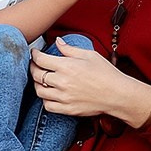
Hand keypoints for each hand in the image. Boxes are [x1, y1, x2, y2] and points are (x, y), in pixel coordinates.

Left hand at [31, 37, 150, 121]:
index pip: (40, 60)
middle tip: (34, 65)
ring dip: (37, 84)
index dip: (34, 55)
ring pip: (39, 91)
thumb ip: (70, 49)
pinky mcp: (67, 109)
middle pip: (37, 75)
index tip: (34, 53)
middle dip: (33, 68)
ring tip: (40, 79)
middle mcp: (63, 82)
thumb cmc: (106, 74)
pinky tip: (49, 94)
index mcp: (67, 66)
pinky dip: (45, 100)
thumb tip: (57, 42)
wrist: (117, 94)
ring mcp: (64, 97)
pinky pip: (48, 106)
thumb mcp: (89, 55)